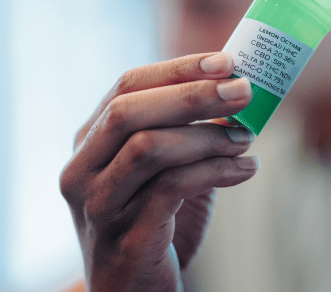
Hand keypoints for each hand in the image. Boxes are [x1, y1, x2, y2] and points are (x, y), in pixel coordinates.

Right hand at [59, 52, 258, 290]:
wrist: (135, 291)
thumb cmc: (155, 222)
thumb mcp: (165, 168)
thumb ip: (186, 132)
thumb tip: (236, 89)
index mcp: (90, 142)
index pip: (126, 86)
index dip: (177, 69)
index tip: (226, 61)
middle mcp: (83, 170)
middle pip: (129, 111)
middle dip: (192, 95)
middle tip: (243, 90)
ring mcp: (98, 205)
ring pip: (149, 148)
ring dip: (208, 137)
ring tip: (247, 138)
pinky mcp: (125, 238)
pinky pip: (172, 189)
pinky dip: (216, 171)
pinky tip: (247, 168)